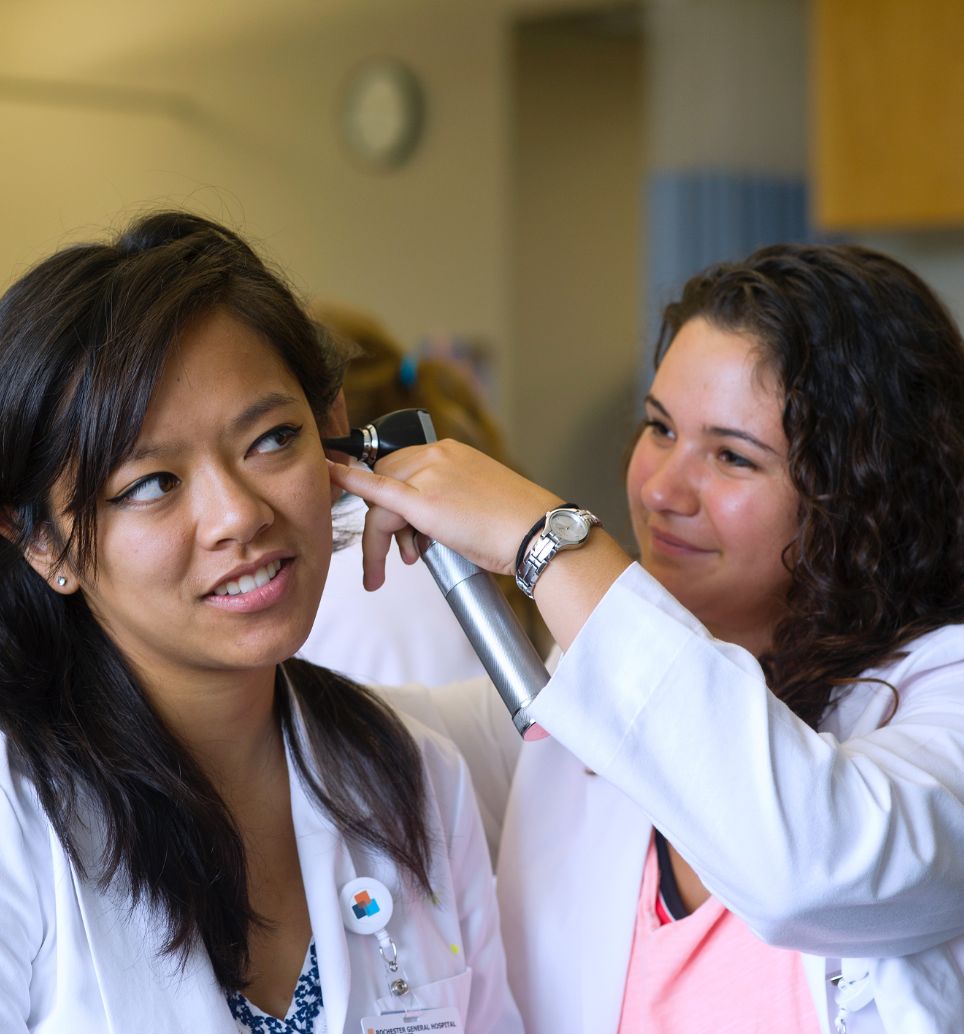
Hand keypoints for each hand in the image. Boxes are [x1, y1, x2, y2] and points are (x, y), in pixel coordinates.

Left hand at [326, 440, 562, 589]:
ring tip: (398, 566)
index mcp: (453, 453)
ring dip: (379, 538)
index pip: (403, 466)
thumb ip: (449, 504)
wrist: (539, 533)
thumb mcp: (481, 503)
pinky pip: (374, 491)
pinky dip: (349, 486)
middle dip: (385, 520)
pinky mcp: (422, 500)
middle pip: (385, 480)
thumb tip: (425, 528)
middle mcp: (437, 455)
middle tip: (403, 553)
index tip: (383, 512)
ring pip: (380, 500)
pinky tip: (331, 481)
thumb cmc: (520, 528)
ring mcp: (428, 474)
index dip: (390, 495)